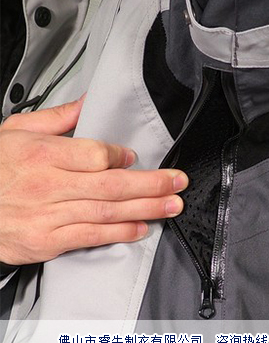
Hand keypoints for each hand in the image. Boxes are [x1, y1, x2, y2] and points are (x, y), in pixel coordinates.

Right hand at [0, 97, 187, 264]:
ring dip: (145, 208)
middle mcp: (49, 185)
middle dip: (152, 183)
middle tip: (178, 182)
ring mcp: (49, 215)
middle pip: (112, 184)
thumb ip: (58, 118)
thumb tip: (89, 102)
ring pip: (108, 211)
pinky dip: (119, 233)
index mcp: (42, 154)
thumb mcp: (16, 132)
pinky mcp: (48, 240)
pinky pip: (91, 237)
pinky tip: (141, 228)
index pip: (94, 154)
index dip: (120, 157)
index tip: (134, 157)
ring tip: (172, 205)